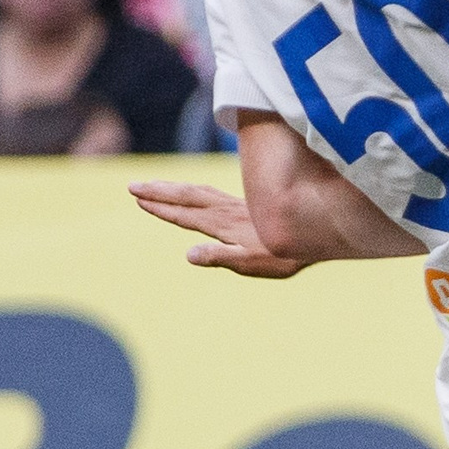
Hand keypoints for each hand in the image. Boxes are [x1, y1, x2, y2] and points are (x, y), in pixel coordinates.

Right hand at [129, 179, 306, 278]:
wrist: (315, 233)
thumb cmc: (284, 255)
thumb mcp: (252, 263)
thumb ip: (221, 257)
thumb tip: (189, 255)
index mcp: (223, 227)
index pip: (185, 216)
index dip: (161, 208)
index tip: (138, 200)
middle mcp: (227, 213)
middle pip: (187, 198)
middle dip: (159, 193)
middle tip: (133, 187)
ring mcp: (237, 208)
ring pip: (199, 193)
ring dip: (174, 189)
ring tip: (153, 186)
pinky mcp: (248, 207)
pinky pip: (213, 194)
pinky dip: (196, 191)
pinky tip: (197, 193)